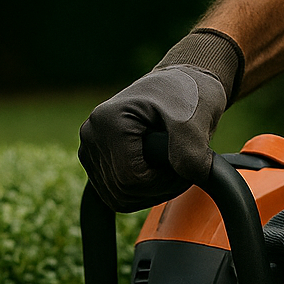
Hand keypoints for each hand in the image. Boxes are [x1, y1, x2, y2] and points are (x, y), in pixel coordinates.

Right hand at [78, 29, 242, 212]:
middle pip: (122, 191)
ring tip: (172, 170)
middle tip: (183, 170)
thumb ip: (191, 150)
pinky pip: (114, 194)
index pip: (131, 178)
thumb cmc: (188, 94)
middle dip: (159, 189)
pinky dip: (139, 193)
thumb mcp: (195, 119)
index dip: (163, 183)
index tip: (186, 168)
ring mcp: (89, 147)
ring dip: (150, 193)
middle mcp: (91, 134)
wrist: (179, 86)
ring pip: (117, 197)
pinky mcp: (93, 159)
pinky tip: (157, 175)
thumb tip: (186, 176)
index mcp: (108, 120)